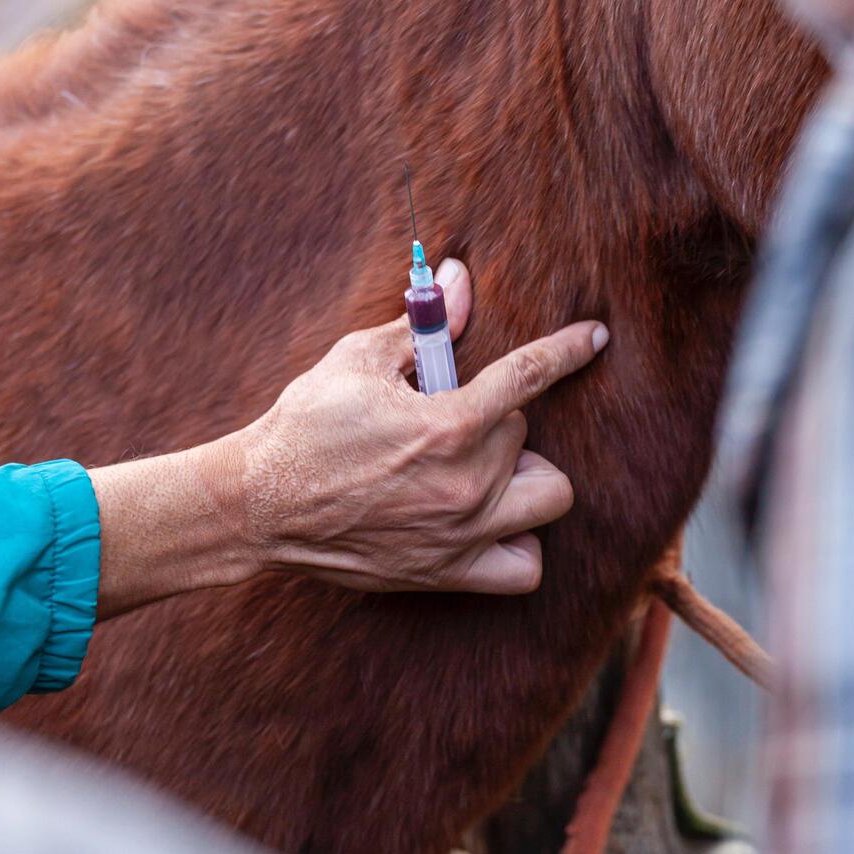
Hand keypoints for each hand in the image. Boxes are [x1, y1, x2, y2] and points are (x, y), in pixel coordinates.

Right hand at [237, 259, 607, 594]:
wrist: (260, 505)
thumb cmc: (306, 424)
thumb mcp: (360, 358)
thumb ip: (422, 324)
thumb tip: (459, 279)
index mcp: (448, 425)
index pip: (529, 376)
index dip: (566, 349)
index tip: (594, 337)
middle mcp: (466, 484)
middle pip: (525, 434)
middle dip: (494, 417)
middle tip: (448, 415)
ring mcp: (462, 535)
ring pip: (547, 496)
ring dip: (522, 474)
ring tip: (481, 464)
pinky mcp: (448, 574)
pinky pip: (526, 568)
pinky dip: (521, 542)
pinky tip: (493, 518)